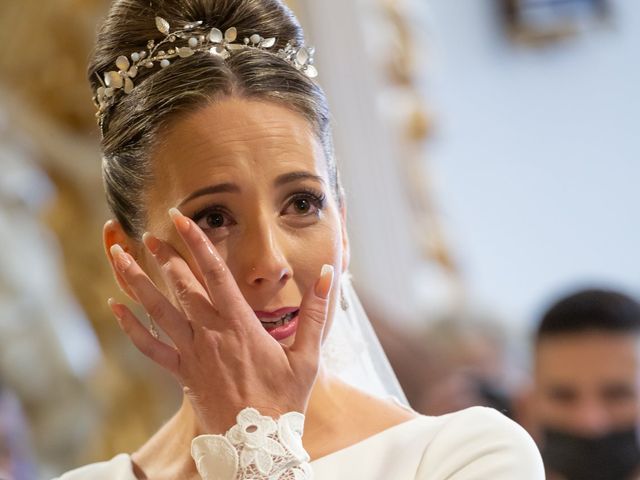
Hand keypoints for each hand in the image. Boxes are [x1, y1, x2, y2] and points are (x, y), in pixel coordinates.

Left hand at [107, 208, 333, 433]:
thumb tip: (328, 274)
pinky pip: (150, 347)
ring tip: (118, 258)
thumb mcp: (309, 356)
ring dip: (137, 282)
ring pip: (158, 311)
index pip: (215, 274)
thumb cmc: (284, 400)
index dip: (198, 243)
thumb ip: (317, 312)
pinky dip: (132, 327)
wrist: (258, 445)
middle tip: (148, 233)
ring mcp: (192, 353)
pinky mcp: (182, 373)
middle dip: (164, 256)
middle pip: (181, 286)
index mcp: (240, 324)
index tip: (183, 220)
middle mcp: (210, 333)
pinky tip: (116, 309)